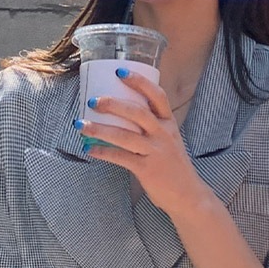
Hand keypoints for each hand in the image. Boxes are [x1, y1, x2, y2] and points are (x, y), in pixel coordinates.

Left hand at [79, 71, 212, 219]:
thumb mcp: (167, 140)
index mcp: (169, 123)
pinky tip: (89, 149)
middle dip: (113, 104)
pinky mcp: (147, 169)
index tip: (120, 72)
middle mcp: (163, 134)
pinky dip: (102, 152)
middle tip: (93, 101)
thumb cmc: (172, 165)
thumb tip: (118, 113)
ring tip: (80, 125)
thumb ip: (149, 127)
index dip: (139, 82)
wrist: (187, 195)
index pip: (157, 95)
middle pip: (137, 112)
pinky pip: (120, 158)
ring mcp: (156, 152)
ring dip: (99, 129)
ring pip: (124, 136)